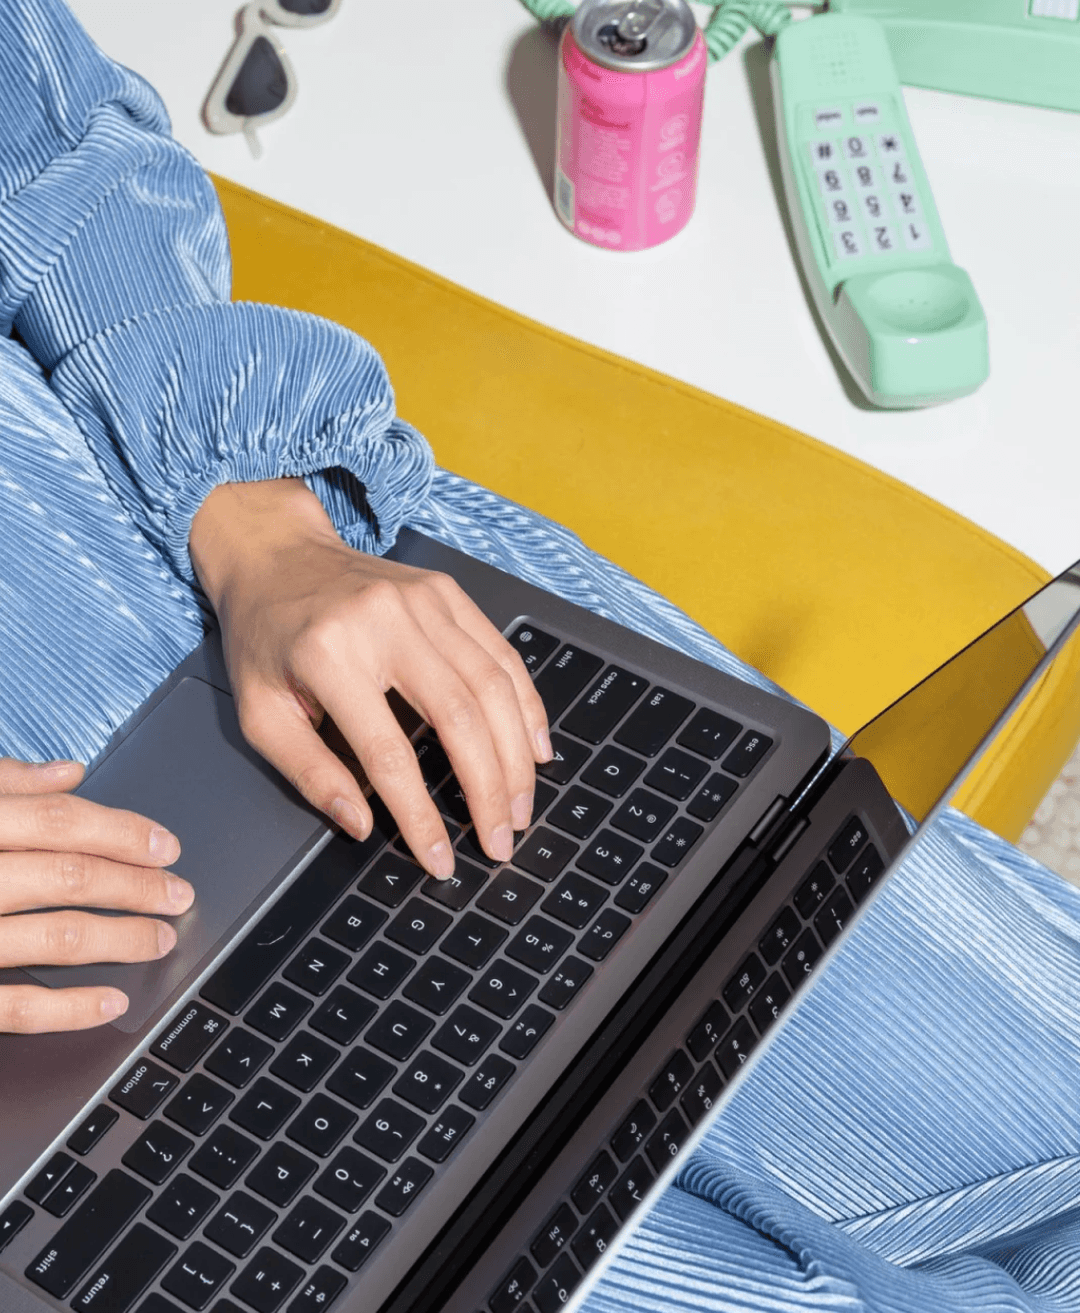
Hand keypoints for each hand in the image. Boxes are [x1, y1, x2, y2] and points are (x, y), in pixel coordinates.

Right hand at [0, 758, 192, 1032]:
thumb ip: (5, 784)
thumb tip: (69, 772)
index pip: (59, 821)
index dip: (122, 832)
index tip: (167, 847)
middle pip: (70, 876)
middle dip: (137, 885)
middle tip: (180, 894)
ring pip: (55, 937)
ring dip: (121, 939)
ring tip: (162, 940)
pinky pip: (15, 1007)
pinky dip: (68, 1007)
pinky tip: (112, 1001)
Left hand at [190, 479, 551, 877]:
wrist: (276, 555)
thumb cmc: (265, 638)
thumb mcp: (260, 714)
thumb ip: (309, 773)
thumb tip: (362, 824)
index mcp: (328, 656)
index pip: (388, 754)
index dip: (421, 815)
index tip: (440, 859)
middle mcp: (383, 622)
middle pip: (459, 719)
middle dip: (489, 790)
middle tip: (501, 841)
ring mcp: (423, 601)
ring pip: (492, 687)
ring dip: (516, 756)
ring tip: (521, 807)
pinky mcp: (447, 593)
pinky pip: (502, 653)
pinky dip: (525, 705)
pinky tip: (534, 746)